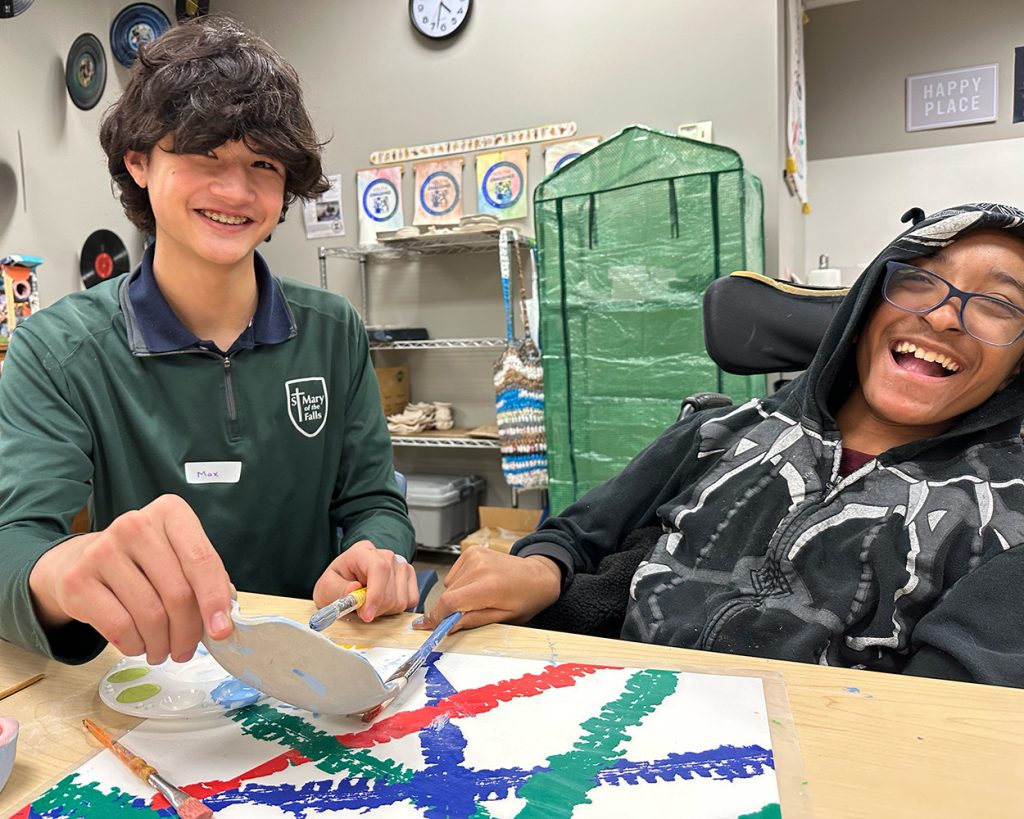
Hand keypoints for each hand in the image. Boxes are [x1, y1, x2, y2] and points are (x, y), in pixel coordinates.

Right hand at [28, 494, 233, 664]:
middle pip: (178, 593)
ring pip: (151, 615)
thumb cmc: (145, 562)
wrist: (83, 561)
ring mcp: (103, 549)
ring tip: (163, 651)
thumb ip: (205, 580)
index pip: (202, 560)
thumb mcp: (178, 557)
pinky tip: (138, 645)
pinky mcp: (77, 579)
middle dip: (188, 632)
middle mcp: (136, 525)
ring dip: (162, 644)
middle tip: (187, 651)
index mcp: (170, 512)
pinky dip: (136, 645)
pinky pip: (120, 627)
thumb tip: (222, 621)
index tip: (222, 632)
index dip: (214, 600)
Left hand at [313, 539, 416, 621]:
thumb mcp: (326, 587)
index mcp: (363, 551)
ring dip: (383, 610)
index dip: (376, 594)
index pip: (379, 568)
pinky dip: (395, 609)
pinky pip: (410, 601)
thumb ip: (338, 589)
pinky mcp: (409, 577)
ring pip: (400, 599)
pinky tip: (382, 603)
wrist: (346, 581)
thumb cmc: (337, 583)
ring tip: (370, 604)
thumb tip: (354, 590)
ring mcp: (400, 565)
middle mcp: (385, 555)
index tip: (367, 614)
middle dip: (374, 608)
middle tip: (360, 609)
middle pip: (390, 589)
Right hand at [415, 548, 560, 632]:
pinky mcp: (472, 551)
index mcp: (489, 586)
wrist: (537, 576)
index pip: (450, 601)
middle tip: (460, 619)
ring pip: (449, 585)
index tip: (428, 627)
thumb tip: (447, 626)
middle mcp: (479, 567)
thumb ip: (473, 620)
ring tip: (478, 598)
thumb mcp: (502, 618)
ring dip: (456, 596)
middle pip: (447, 594)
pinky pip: (454, 575)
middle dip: (448, 610)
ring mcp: (474, 556)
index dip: (436, 617)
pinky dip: (460, 584)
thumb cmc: (525, 599)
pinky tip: (476, 585)